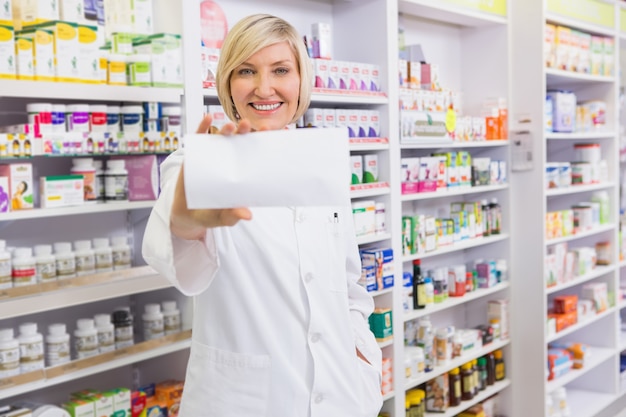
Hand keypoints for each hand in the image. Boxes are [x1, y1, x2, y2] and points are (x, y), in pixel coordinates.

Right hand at [170, 114, 252, 239]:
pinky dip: (203, 127)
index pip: (252, 154)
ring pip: (220, 139)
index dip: (260, 142)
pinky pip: (199, 139)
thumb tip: (247, 216)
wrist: (187, 215)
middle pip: (238, 142)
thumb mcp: (222, 217)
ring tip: (229, 126)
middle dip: (243, 131)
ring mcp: (211, 157)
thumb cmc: (209, 214)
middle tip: (247, 125)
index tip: (268, 131)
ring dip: (225, 129)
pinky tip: (207, 118)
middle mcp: (227, 161)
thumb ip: (232, 216)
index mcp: (239, 173)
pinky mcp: (195, 157)